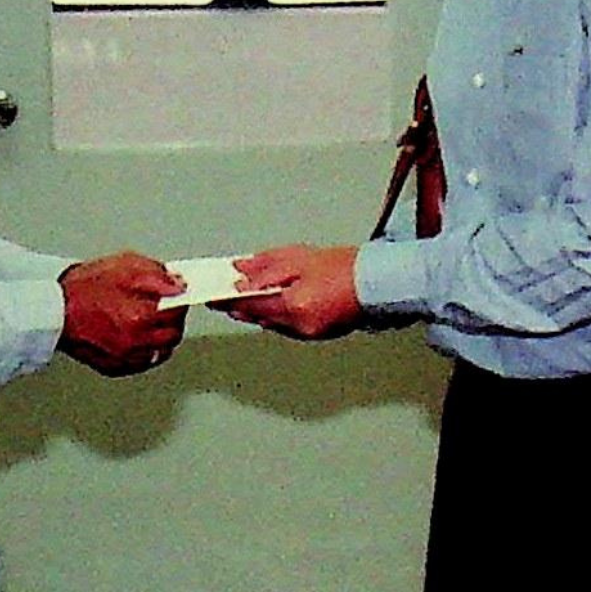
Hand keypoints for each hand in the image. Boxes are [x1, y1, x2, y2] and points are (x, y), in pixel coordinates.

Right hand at [58, 251, 185, 375]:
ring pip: (161, 351)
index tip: (176, 294)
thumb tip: (178, 284)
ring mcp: (126, 356)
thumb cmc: (83, 288)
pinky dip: (145, 351)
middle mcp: (137, 340)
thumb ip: (157, 274)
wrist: (54, 310)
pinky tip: (137, 338)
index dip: (179, 298)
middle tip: (162, 307)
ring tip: (148, 322)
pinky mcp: (115, 366)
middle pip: (174, 333)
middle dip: (172, 319)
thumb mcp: (125, 266)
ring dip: (161, 337)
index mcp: (142, 314)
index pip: (180, 310)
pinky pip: (142, 363)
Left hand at [212, 244, 362, 340]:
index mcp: (293, 306)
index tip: (212, 296)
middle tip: (224, 296)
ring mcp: (308, 333)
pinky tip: (273, 302)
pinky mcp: (317, 333)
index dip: (227, 300)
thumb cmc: (347, 268)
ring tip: (246, 296)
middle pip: (258, 317)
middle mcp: (298, 325)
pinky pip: (286, 325)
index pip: (249, 305)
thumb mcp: (300, 258)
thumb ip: (266, 266)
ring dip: (258, 310)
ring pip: (271, 323)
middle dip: (240, 306)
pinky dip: (277, 313)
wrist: (378, 282)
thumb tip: (241, 272)